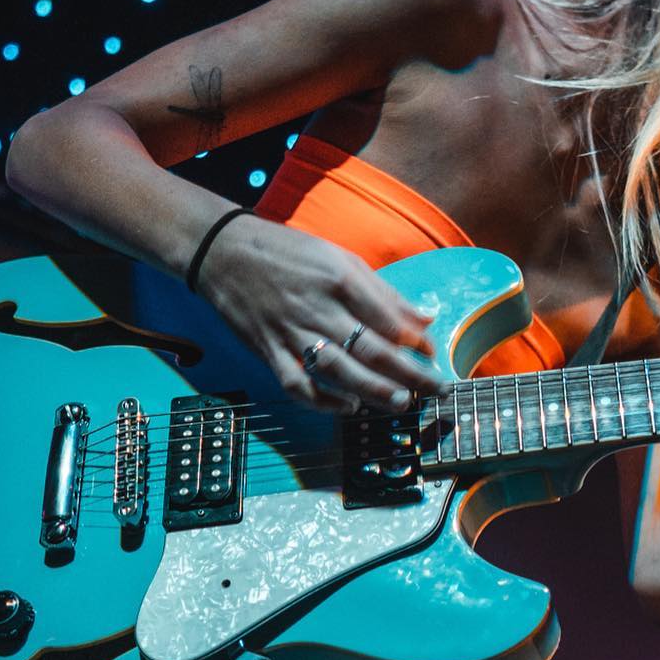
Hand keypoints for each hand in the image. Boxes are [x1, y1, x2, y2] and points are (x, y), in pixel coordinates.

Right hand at [198, 212, 445, 412]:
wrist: (224, 253)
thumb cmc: (289, 253)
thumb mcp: (341, 259)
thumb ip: (383, 293)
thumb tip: (425, 319)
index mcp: (340, 280)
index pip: (388, 319)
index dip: (416, 341)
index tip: (433, 353)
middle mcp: (319, 309)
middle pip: (372, 350)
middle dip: (410, 374)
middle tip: (436, 390)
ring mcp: (292, 333)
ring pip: (340, 372)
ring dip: (374, 392)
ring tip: (401, 402)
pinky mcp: (270, 351)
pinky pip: (299, 385)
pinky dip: (324, 402)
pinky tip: (349, 407)